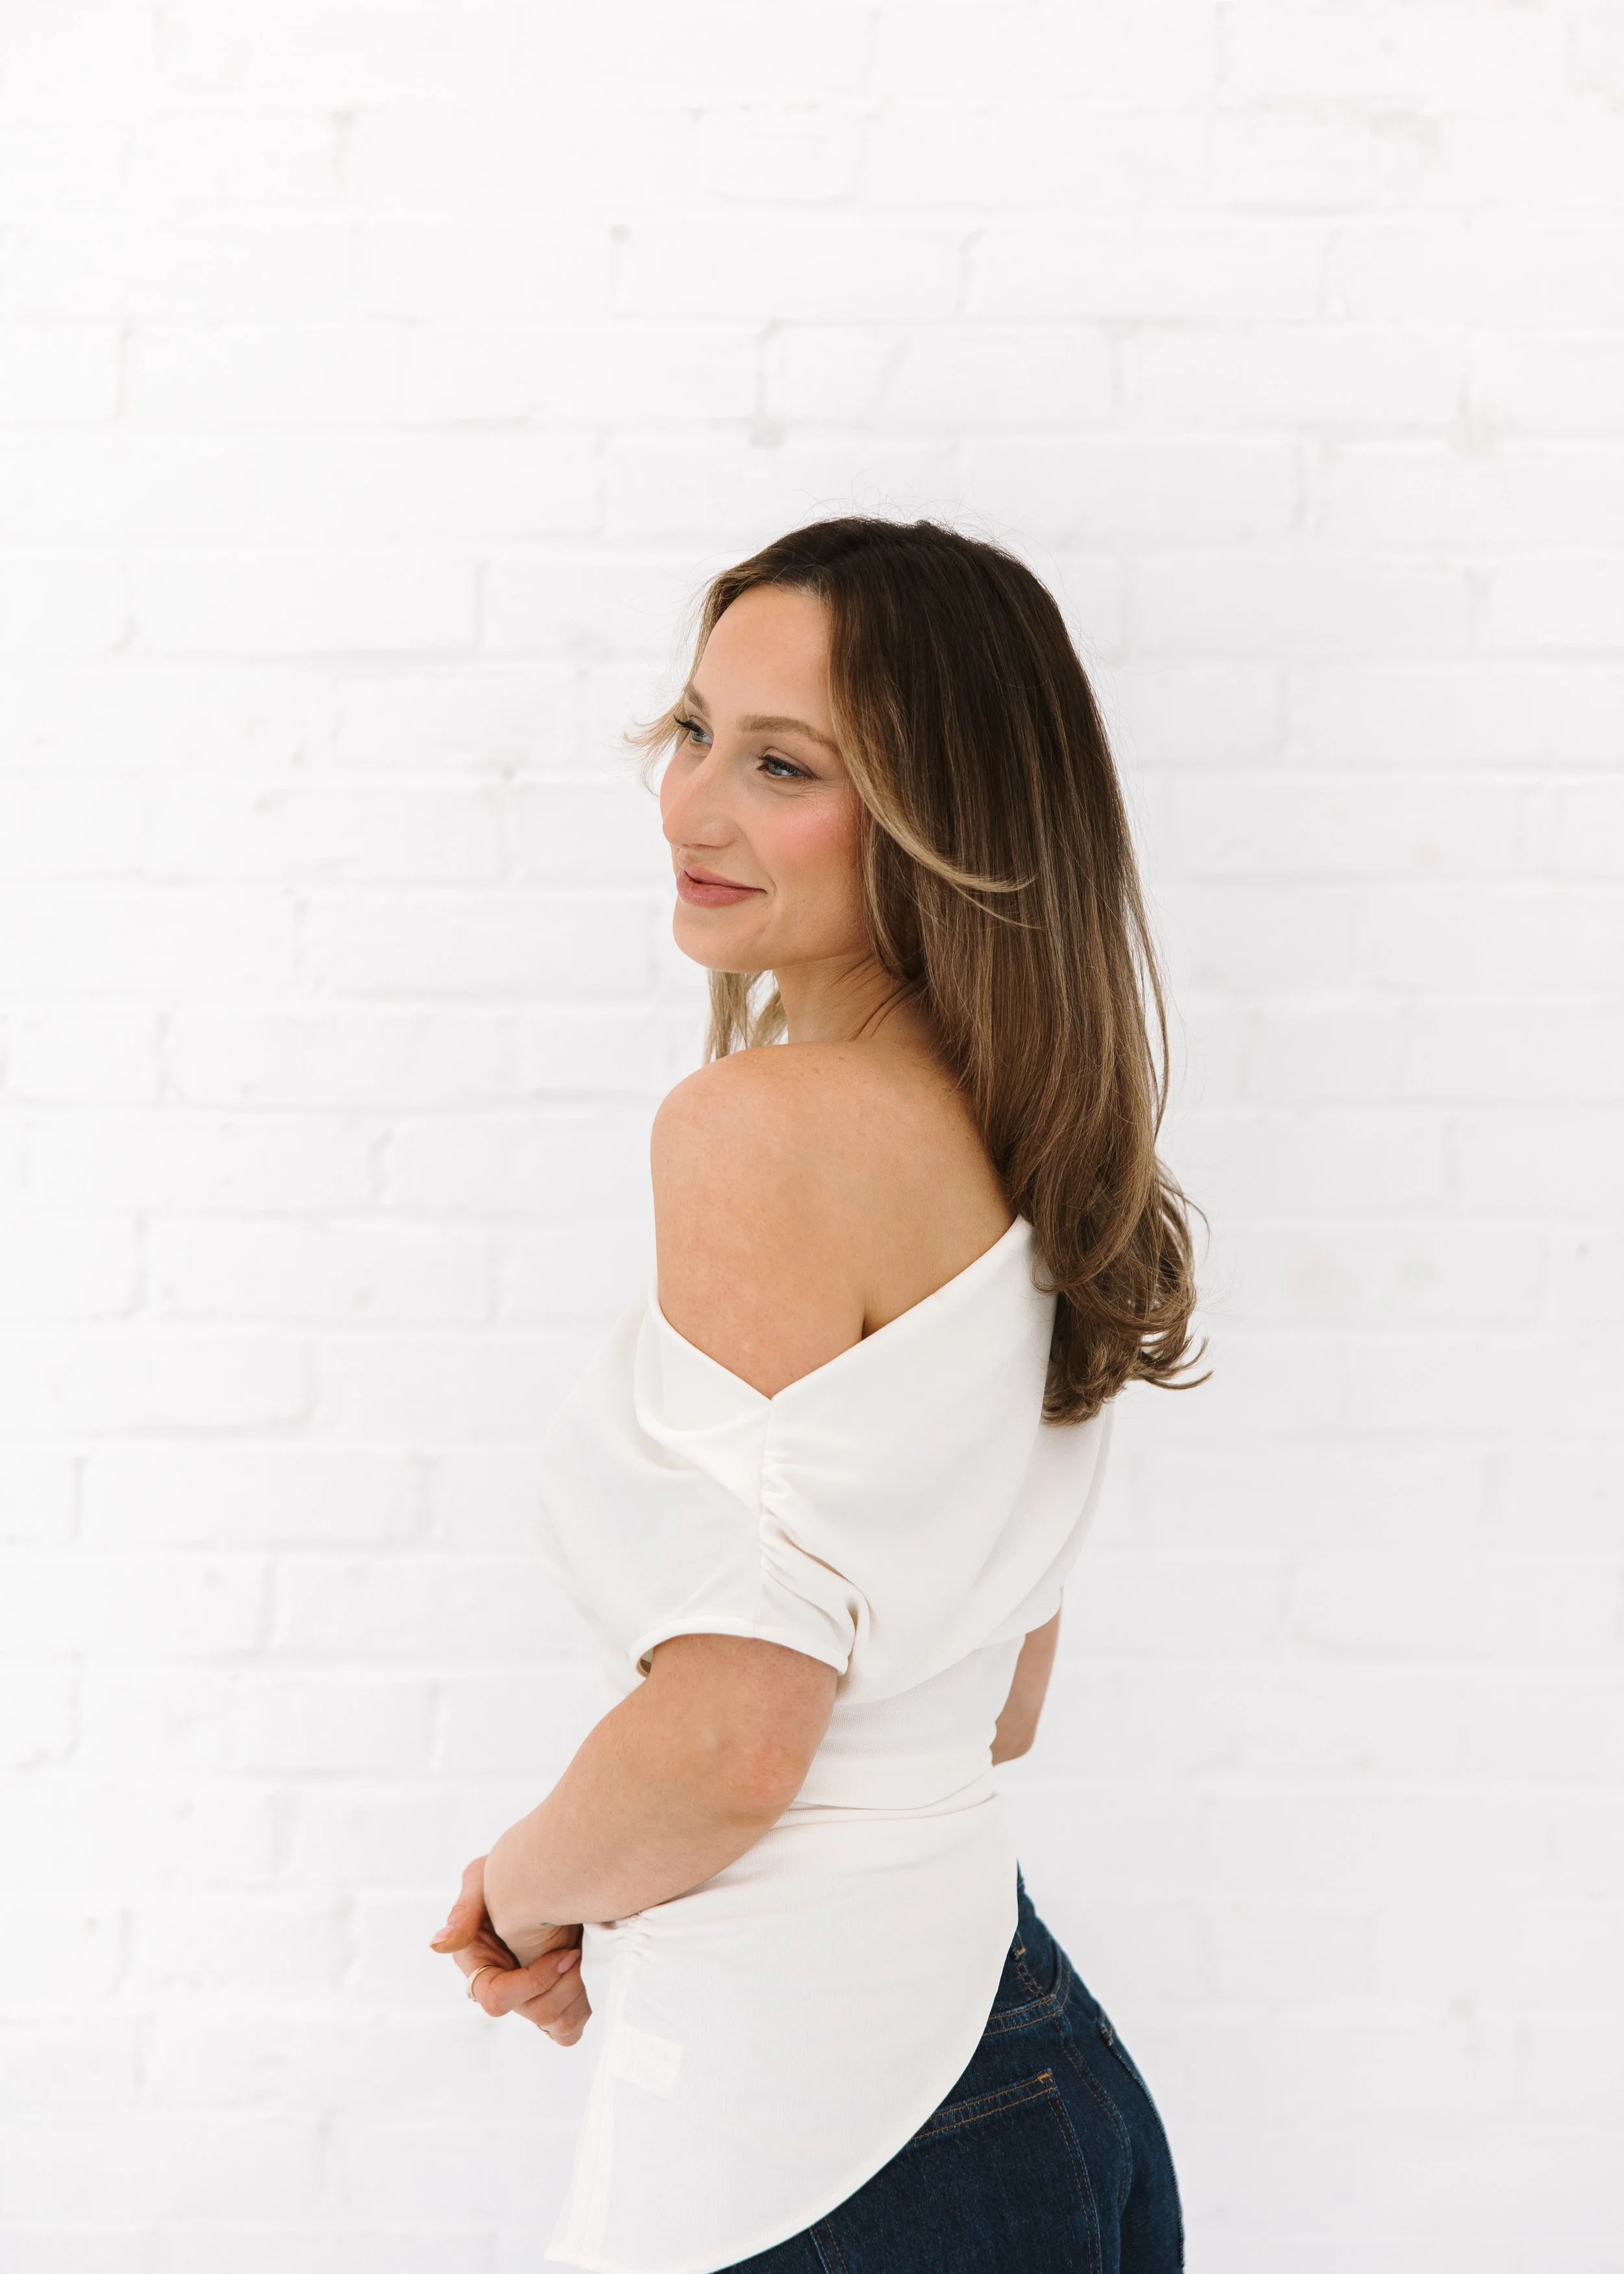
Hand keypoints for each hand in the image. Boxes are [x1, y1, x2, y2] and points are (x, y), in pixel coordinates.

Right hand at [429, 1854, 590, 2045]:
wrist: (560, 1870)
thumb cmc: (515, 1870)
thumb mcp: (484, 1878)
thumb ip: (464, 1912)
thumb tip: (437, 1945)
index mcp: (480, 1964)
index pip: (496, 1998)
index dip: (534, 1981)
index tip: (565, 1952)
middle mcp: (505, 1986)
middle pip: (536, 2012)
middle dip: (566, 1983)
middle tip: (583, 1949)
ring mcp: (530, 1997)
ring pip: (556, 2023)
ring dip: (581, 1992)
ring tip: (590, 1956)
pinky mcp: (555, 2003)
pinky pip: (568, 2030)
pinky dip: (585, 2009)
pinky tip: (592, 1975)